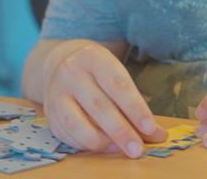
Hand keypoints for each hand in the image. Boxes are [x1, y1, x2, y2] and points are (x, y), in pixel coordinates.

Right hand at [40, 40, 166, 156]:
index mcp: (93, 57)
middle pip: (99, 106)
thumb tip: (157, 134)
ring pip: (77, 124)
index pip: (118, 86)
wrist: (61, 62)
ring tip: (119, 148)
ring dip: (101, 142)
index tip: (150, 128)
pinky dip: (86, 145)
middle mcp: (71, 72)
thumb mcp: (117, 75)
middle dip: (121, 131)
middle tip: (137, 149)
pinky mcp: (49, 112)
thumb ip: (135, 104)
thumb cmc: (98, 71)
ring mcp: (56, 93)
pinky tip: (103, 147)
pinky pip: (67, 134)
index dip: (135, 109)